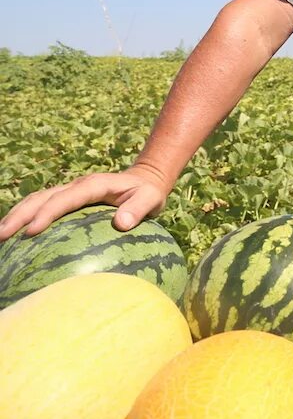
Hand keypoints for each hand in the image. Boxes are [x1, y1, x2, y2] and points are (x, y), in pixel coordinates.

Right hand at [0, 164, 171, 240]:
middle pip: (42, 198)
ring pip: (36, 201)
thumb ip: (138, 210)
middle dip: (20, 215)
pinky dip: (25, 217)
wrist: (145, 181)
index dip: (48, 213)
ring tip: (0, 236)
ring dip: (17, 216)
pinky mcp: (66, 199)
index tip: (32, 231)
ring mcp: (69, 192)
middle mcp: (77, 185)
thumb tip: (121, 224)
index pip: (66, 199)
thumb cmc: (147, 193)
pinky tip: (14, 236)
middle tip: (2, 236)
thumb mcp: (150, 199)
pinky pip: (41, 207)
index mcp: (94, 185)